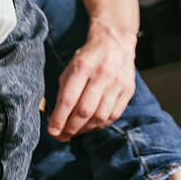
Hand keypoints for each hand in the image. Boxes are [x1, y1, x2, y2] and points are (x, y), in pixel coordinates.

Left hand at [47, 19, 135, 140]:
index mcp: (82, 67)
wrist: (114, 43)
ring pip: (100, 116)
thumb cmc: (87, 58)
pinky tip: (91, 125)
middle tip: (62, 136)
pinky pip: (113, 115)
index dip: (59, 118)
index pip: (68, 99)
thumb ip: (63, 92)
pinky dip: (100, 124)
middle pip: (85, 110)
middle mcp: (101, 75)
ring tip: (75, 131)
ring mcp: (117, 83)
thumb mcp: (70, 69)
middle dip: (71, 128)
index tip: (52, 131)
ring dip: (85, 129)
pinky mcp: (128, 90)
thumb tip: (56, 119)